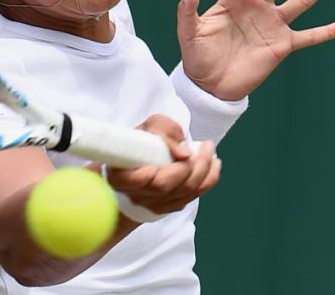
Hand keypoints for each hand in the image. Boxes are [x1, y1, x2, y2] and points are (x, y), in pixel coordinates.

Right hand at [105, 115, 220, 214]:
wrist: (138, 163)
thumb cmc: (140, 142)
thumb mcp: (148, 127)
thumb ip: (164, 131)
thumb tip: (184, 153)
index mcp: (120, 176)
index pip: (139, 179)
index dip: (158, 170)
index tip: (176, 154)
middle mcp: (135, 195)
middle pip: (165, 187)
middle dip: (190, 166)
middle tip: (204, 146)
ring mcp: (153, 205)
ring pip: (183, 194)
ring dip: (204, 171)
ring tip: (210, 151)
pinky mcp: (169, 208)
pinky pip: (192, 197)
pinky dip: (208, 181)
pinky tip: (214, 165)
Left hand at [177, 0, 334, 99]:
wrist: (210, 85)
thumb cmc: (197, 56)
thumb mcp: (188, 33)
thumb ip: (188, 12)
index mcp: (233, 0)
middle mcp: (257, 6)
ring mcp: (272, 25)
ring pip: (301, 0)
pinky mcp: (282, 45)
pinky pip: (309, 36)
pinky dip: (327, 31)